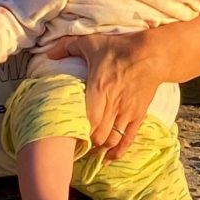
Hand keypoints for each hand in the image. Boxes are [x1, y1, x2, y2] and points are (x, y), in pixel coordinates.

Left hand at [40, 30, 155, 156]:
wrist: (152, 54)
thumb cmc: (120, 48)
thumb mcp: (91, 42)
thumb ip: (67, 47)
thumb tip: (48, 54)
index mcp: (98, 89)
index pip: (87, 121)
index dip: (77, 132)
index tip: (66, 135)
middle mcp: (113, 105)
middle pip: (98, 136)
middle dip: (86, 143)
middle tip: (75, 144)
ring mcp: (127, 113)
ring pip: (111, 140)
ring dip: (100, 148)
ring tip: (89, 151)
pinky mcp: (138, 116)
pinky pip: (128, 140)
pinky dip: (118, 151)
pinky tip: (109, 157)